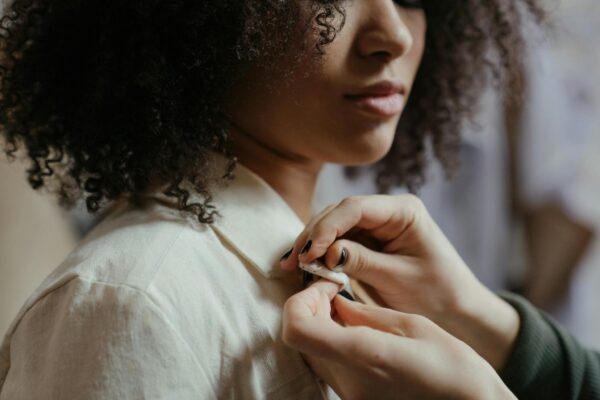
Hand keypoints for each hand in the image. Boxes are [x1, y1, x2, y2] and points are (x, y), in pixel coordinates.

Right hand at [280, 195, 519, 369]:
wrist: (458, 310)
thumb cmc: (438, 293)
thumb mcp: (398, 278)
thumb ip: (361, 261)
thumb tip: (325, 253)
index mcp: (403, 210)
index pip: (355, 208)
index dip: (326, 228)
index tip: (308, 252)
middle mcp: (388, 211)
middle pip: (340, 213)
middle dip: (314, 235)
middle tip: (292, 261)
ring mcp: (378, 224)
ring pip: (335, 225)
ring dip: (313, 243)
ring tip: (292, 264)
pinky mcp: (371, 240)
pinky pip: (340, 240)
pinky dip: (322, 252)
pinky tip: (307, 264)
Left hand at [282, 279, 515, 399]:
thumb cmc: (455, 369)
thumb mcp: (412, 326)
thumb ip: (365, 314)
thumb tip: (335, 302)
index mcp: (363, 355)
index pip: (297, 329)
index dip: (300, 301)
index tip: (326, 285)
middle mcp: (348, 381)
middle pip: (299, 338)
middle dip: (308, 306)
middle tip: (334, 291)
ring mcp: (349, 395)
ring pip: (310, 351)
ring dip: (318, 323)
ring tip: (346, 308)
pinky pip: (327, 365)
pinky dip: (329, 340)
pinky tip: (354, 329)